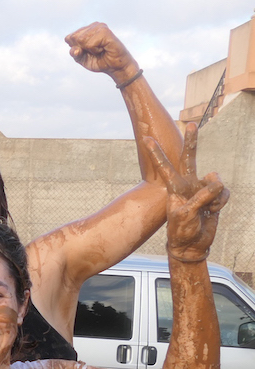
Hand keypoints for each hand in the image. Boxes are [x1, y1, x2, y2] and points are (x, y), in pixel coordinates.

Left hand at [66, 22, 138, 81]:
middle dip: (82, 49)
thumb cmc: (100, 61)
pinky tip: (104, 48)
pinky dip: (95, 50)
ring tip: (100, 49)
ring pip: (81, 40)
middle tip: (95, 51)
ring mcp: (99, 27)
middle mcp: (92, 26)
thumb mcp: (82, 59)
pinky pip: (90, 43)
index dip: (76, 49)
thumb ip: (74, 53)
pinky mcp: (105, 31)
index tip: (87, 52)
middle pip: (73, 38)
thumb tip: (76, 49)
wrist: (115, 67)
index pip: (68, 38)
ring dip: (90, 50)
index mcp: (85, 30)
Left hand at [145, 125, 228, 260]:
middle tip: (190, 124)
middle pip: (189, 158)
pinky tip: (213, 211)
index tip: (146, 138)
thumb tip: (215, 177)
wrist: (193, 244)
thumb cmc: (182, 230)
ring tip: (207, 210)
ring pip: (215, 181)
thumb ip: (201, 195)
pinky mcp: (215, 196)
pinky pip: (224, 192)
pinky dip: (221, 202)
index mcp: (175, 188)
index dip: (157, 153)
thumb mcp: (187, 213)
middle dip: (191, 141)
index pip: (164, 167)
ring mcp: (202, 189)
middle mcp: (188, 184)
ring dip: (214, 197)